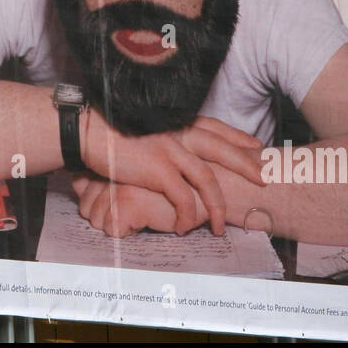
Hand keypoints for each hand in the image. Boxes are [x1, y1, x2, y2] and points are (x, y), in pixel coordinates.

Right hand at [80, 111, 264, 235]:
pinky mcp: (158, 169)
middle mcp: (177, 131)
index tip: (253, 145)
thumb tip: (171, 150)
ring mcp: (169, 150)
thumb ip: (162, 135)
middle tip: (263, 177)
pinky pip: (183, 199)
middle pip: (221, 148)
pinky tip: (185, 228)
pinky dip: (187, 216)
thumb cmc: (107, 128)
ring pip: (207, 180)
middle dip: (245, 164)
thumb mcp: (143, 126)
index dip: (236, 137)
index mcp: (175, 119)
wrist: (85, 129)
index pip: (214, 127)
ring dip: (217, 205)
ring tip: (220, 225)